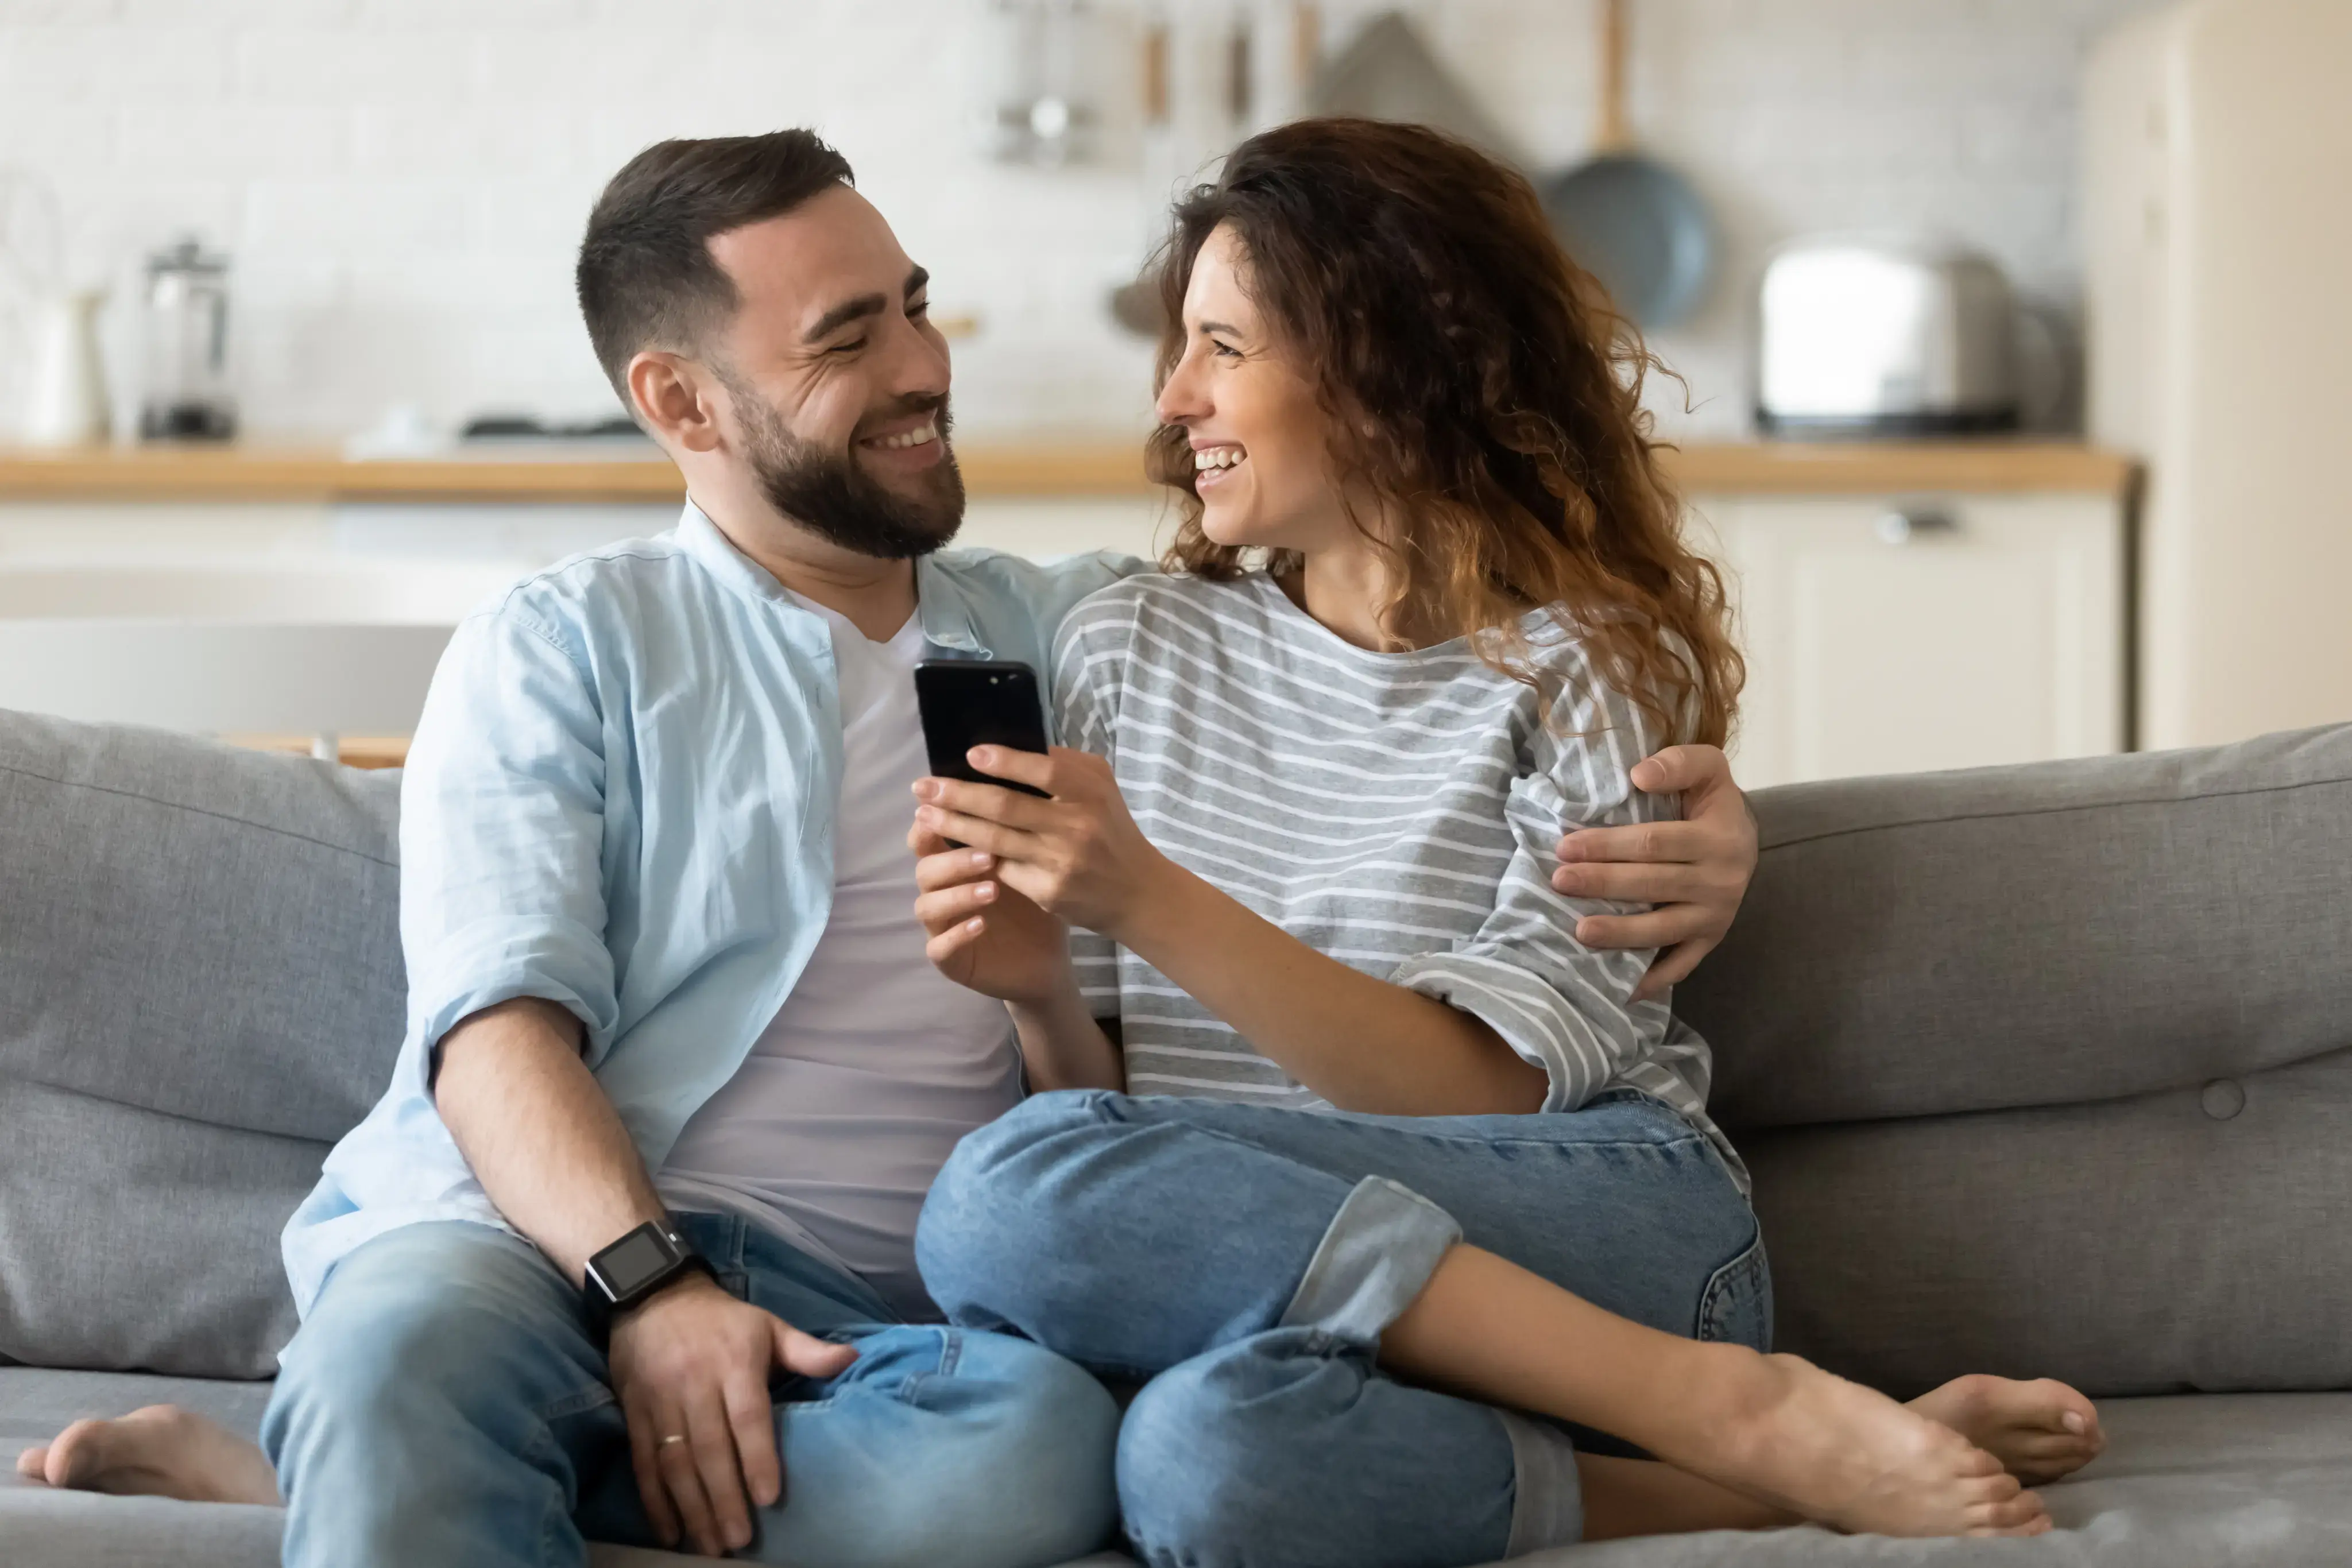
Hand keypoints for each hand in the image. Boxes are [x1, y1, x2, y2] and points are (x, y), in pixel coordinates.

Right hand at [606, 1274, 856, 1556]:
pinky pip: (643, 1462)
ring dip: (691, 1508)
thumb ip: (808, 1351)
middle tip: (737, 1541)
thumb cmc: (723, 1322)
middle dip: (723, 1498)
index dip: (757, 1457)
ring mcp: (661, 1401)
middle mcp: (695, 1384)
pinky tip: (670, 1531)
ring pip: (675, 1462)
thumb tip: (852, 1359)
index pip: (747, 1416)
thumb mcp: (769, 1326)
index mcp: (734, 1363)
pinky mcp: (635, 1413)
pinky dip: (654, 1500)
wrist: (653, 1296)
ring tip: (708, 1545)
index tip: (768, 1497)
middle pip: (710, 1448)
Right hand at [908, 823, 1076, 1005]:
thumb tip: (1017, 786)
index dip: (930, 822)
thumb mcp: (1028, 865)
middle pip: (924, 869)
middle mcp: (941, 893)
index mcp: (954, 865)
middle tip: (988, 856)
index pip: (927, 838)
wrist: (1047, 960)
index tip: (947, 809)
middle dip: (952, 860)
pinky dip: (957, 935)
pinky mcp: (950, 960)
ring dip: (957, 895)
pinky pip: (939, 948)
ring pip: (927, 906)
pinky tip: (981, 924)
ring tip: (993, 890)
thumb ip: (1012, 833)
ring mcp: (942, 928)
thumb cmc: (1035, 904)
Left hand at [911, 746, 1173, 942]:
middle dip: (957, 795)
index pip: (1045, 771)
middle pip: (1006, 807)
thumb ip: (1063, 766)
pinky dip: (973, 856)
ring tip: (924, 814)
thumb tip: (1009, 749)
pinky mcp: (1048, 892)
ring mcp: (1060, 862)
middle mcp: (1077, 827)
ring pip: (993, 841)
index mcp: (1091, 792)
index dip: (1006, 762)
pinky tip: (951, 845)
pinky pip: (1001, 868)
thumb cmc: (1110, 828)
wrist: (1135, 891)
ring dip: (953, 826)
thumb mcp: (1100, 787)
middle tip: (924, 786)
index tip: (970, 755)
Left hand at [1552, 743, 1756, 1001]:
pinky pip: (1679, 967)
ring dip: (1618, 933)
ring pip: (1661, 930)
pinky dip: (1650, 980)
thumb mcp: (1708, 769)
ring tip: (1578, 931)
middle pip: (1652, 885)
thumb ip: (1679, 762)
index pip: (1655, 843)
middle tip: (1558, 881)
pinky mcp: (1710, 942)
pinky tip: (1619, 988)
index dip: (1608, 845)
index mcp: (1718, 838)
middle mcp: (1721, 882)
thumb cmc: (1712, 803)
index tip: (1565, 846)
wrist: (1747, 841)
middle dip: (1601, 884)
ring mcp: (1716, 918)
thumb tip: (1640, 774)